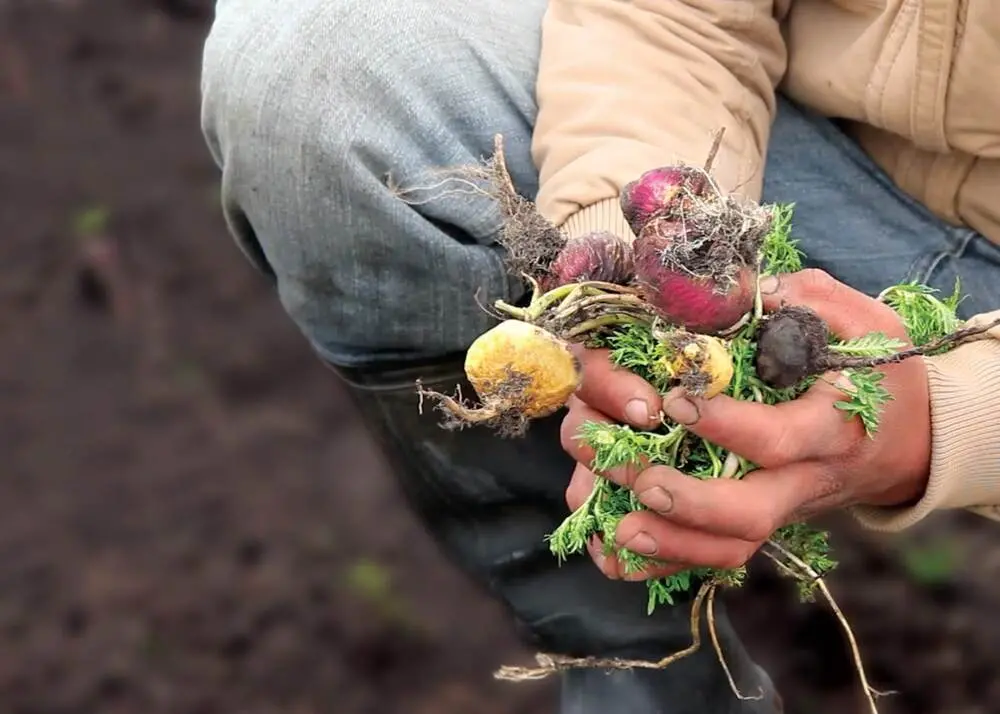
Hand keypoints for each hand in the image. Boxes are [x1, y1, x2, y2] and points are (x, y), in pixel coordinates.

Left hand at [561, 268, 931, 579]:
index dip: (726, 426)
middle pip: (750, 513)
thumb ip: (807, 300)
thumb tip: (742, 289)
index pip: (779, 439)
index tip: (674, 399)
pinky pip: (714, 557)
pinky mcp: (762, 522)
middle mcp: (805, 480)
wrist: (908, 441)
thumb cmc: (879, 374)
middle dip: (687, 502)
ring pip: (728, 546)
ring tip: (614, 525)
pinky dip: (664, 562)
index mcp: (832, 428)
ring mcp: (782, 509)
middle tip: (635, 476)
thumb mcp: (864, 324)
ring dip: (668, 541)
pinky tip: (614, 550)